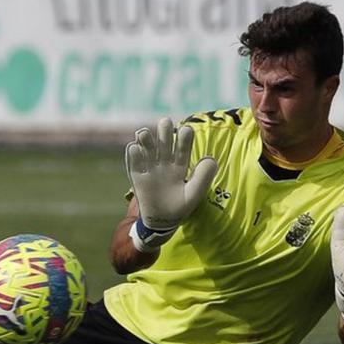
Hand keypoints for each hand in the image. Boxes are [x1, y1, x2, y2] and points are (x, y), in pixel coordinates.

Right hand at [125, 117, 216, 251]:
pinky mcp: (137, 176)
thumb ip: (204, 177)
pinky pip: (134, 163)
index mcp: (180, 164)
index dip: (184, 139)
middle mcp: (165, 162)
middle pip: (164, 143)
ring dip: (146, 139)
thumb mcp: (194, 193)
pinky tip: (134, 148)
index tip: (187, 130)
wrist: (162, 221)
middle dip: (164, 132)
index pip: (183, 147)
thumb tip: (210, 158)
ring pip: (147, 149)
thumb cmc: (181, 206)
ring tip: (143, 133)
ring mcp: (150, 168)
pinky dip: (133, 154)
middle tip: (165, 122)